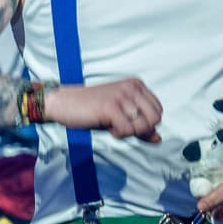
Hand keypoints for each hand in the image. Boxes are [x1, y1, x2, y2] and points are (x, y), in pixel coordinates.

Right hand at [43, 79, 162, 141]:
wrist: (64, 103)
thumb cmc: (91, 109)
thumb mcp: (120, 115)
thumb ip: (140, 126)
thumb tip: (158, 138)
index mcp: (136, 85)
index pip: (158, 109)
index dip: (146, 123)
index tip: (129, 123)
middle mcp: (131, 87)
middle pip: (155, 118)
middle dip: (141, 129)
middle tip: (123, 128)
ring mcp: (121, 96)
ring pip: (143, 125)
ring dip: (129, 132)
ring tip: (114, 127)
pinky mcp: (111, 107)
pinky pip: (127, 129)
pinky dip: (119, 134)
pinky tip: (108, 128)